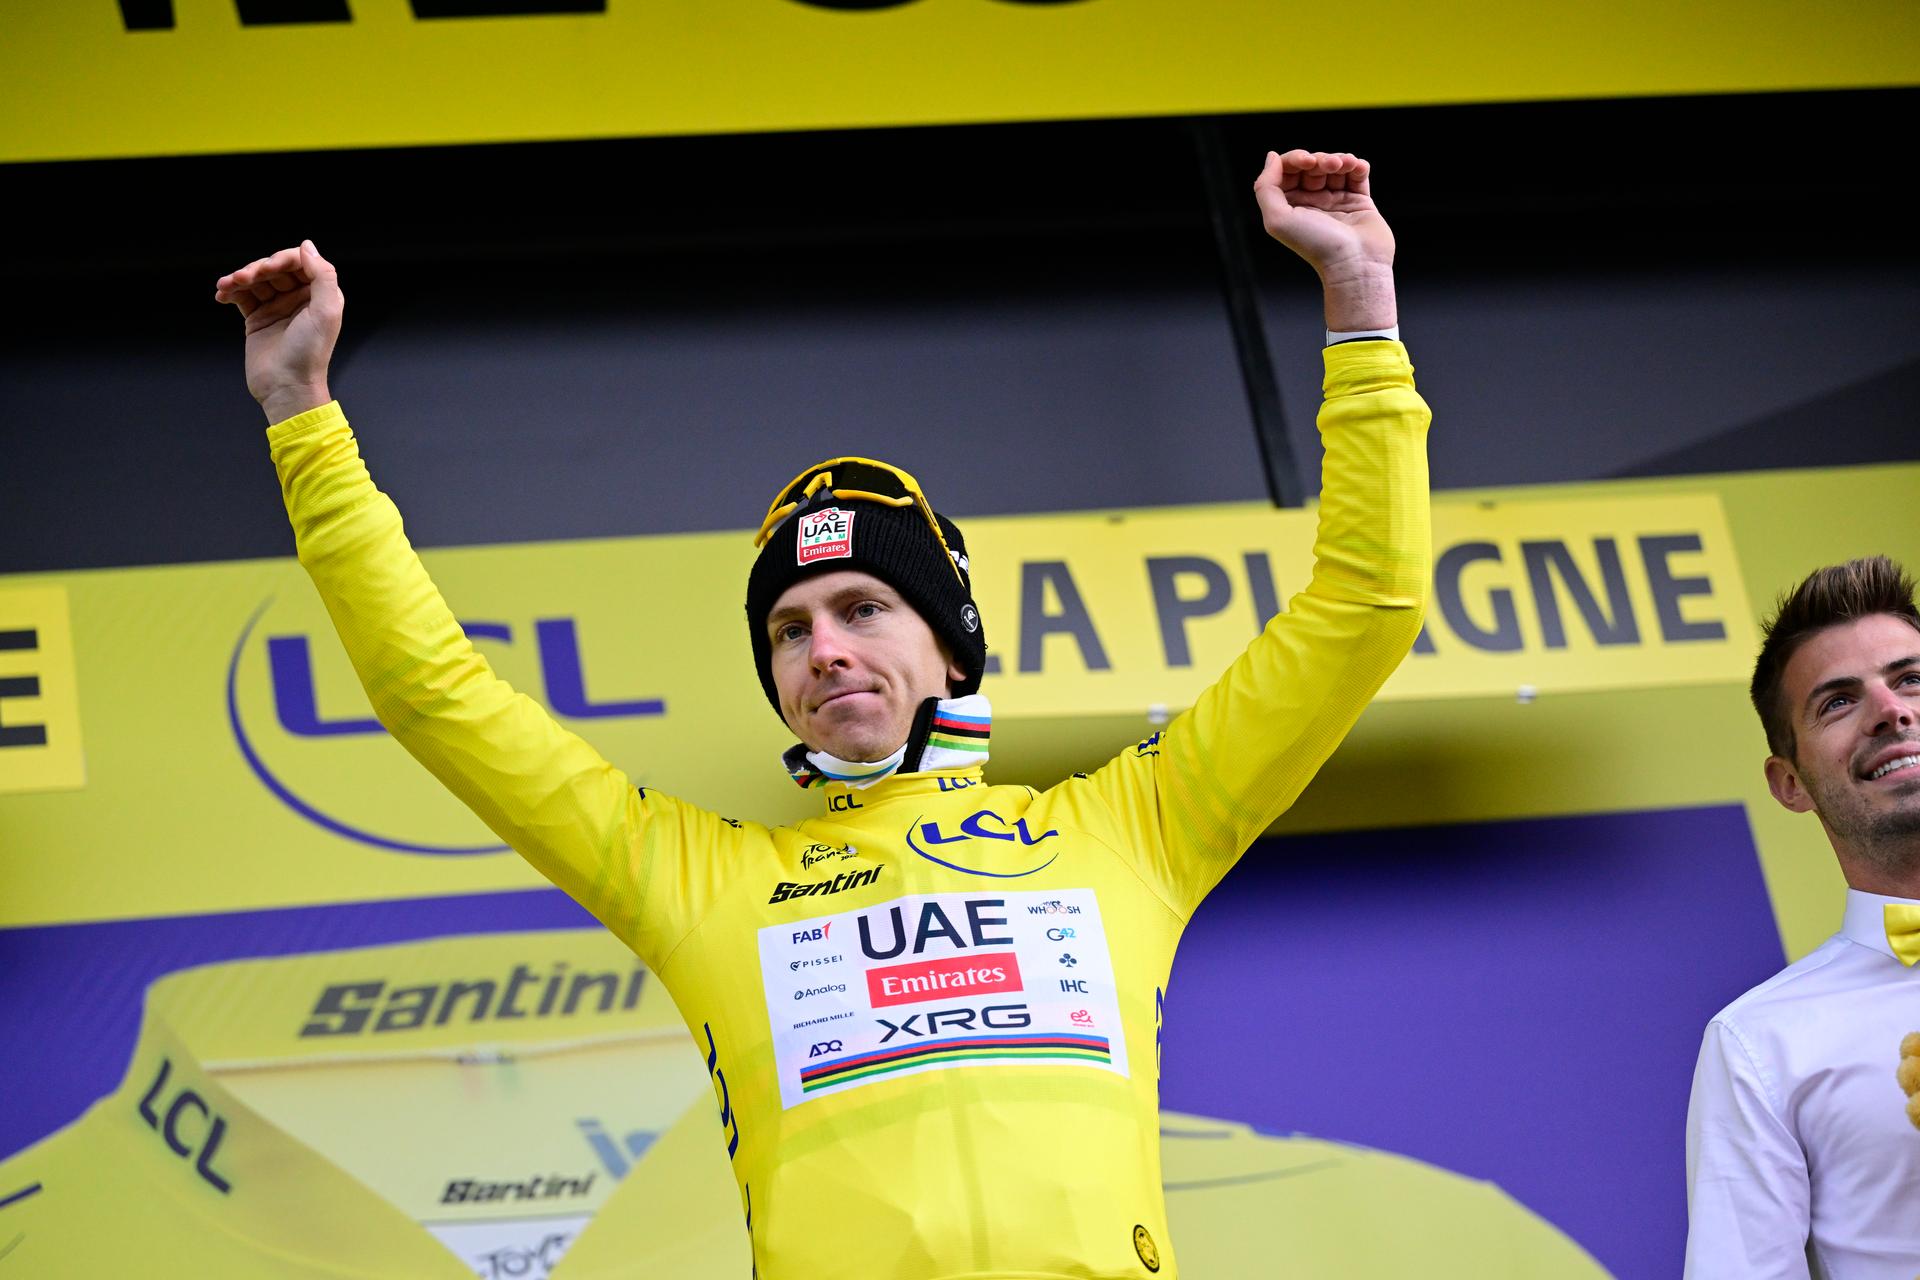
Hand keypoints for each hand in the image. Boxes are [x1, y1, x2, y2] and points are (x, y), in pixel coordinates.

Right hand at [214, 240, 342, 423]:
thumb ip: (323, 276)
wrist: (286, 387)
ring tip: (226, 285)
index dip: (280, 260)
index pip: (298, 262)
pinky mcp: (258, 319)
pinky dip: (230, 291)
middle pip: (274, 269)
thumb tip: (307, 246)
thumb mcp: (326, 311)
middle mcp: (299, 299)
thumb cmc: (309, 354)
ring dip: (239, 278)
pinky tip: (222, 294)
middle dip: (256, 268)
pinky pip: (242, 296)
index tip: (267, 268)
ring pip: (256, 280)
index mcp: (319, 295)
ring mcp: (277, 309)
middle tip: (243, 277)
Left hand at [1252, 150, 1396, 330]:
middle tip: (1328, 165)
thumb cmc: (1316, 246)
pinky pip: (1357, 175)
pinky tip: (1357, 166)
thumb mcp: (1277, 219)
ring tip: (1345, 165)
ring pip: (1335, 167)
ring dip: (1339, 159)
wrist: (1355, 263)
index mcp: (1289, 208)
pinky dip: (1357, 165)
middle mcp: (1311, 204)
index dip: (1295, 159)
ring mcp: (1336, 202)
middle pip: (1311, 166)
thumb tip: (1272, 157)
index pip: (1287, 172)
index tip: (1307, 161)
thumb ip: (1266, 187)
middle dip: (1319, 159)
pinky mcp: (1359, 202)